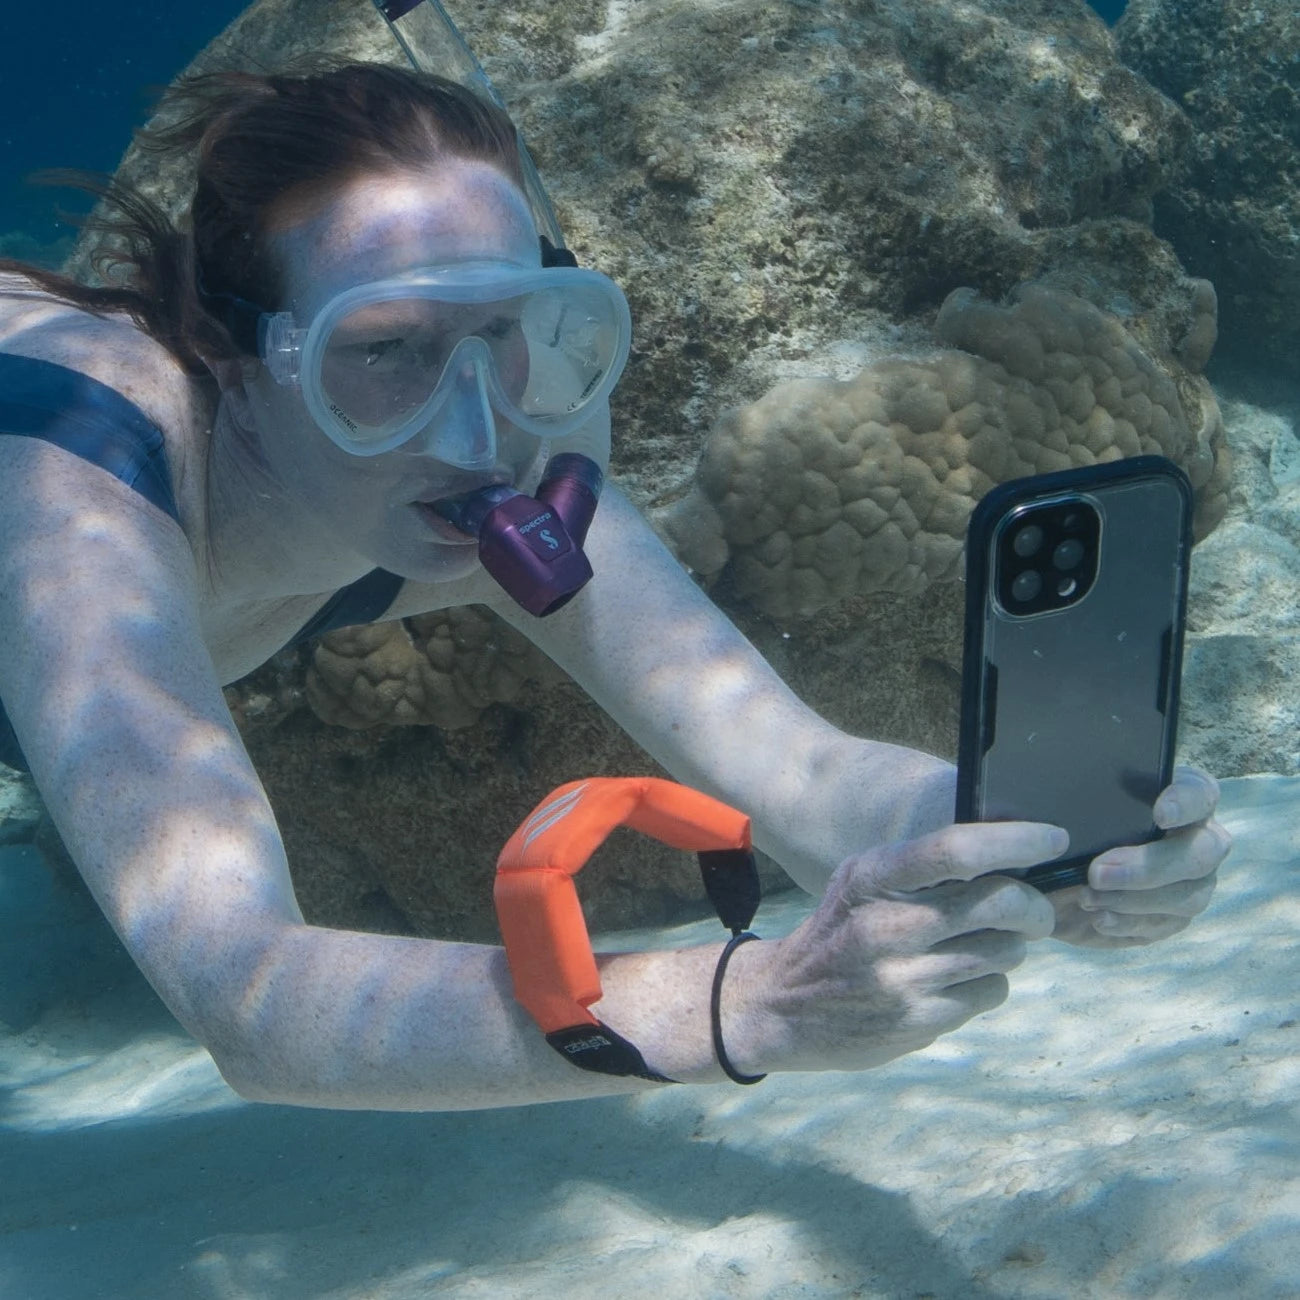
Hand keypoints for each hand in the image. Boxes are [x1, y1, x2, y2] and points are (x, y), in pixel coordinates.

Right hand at [728, 821, 1059, 1073]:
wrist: (782, 1004)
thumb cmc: (839, 931)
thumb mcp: (859, 884)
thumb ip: (919, 867)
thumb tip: (1010, 852)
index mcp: (870, 878)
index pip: (955, 849)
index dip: (1015, 840)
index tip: (1051, 838)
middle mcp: (886, 926)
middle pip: (999, 901)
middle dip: (1034, 904)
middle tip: (1035, 910)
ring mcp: (903, 978)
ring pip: (1005, 950)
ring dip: (1009, 946)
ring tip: (981, 946)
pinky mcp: (918, 1021)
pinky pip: (991, 991)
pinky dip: (988, 983)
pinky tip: (958, 979)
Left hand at [1050, 766, 1229, 947]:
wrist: (1058, 872)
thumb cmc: (1072, 825)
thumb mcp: (1072, 810)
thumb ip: (1084, 805)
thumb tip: (1070, 817)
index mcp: (1182, 799)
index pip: (1200, 795)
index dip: (1185, 804)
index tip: (1160, 814)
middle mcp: (1198, 841)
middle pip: (1201, 854)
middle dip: (1149, 866)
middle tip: (1098, 873)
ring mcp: (1193, 883)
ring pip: (1187, 897)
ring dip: (1134, 900)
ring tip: (1087, 898)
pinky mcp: (1175, 917)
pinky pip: (1164, 925)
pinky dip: (1129, 924)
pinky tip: (1099, 918)